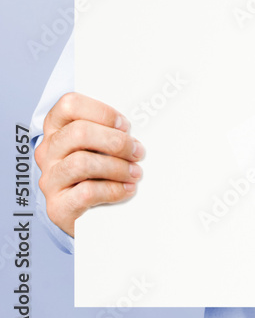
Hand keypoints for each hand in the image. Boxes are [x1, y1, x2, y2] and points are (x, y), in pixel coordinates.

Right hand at [34, 92, 144, 236]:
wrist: (90, 214)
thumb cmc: (99, 169)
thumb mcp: (101, 144)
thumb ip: (112, 130)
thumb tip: (142, 124)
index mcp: (57, 127)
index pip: (69, 104)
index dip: (101, 112)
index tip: (124, 125)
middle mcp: (49, 151)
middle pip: (78, 132)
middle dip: (115, 141)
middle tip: (137, 151)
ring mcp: (50, 179)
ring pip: (81, 163)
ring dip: (116, 167)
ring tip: (135, 172)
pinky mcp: (57, 206)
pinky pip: (85, 193)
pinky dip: (113, 190)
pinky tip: (127, 189)